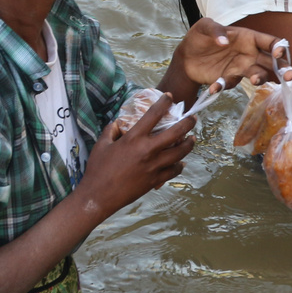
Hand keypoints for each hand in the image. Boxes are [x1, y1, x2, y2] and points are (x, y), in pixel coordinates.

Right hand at [76, 95, 195, 216]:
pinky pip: (173, 171)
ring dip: (188, 144)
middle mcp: (147, 150)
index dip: (163, 103)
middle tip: (193, 118)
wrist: (99, 196)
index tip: (169, 97)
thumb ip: (112, 130)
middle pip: (175, 133)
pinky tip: (181, 162)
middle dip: (187, 123)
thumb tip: (118, 123)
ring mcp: (153, 167)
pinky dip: (179, 166)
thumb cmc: (98, 169)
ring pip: (179, 153)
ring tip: (192, 139)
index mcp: (133, 139)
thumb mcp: (101, 144)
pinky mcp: (155, 180)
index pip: (153, 115)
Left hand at [174, 17, 280, 85]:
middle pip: (272, 63)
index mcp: (248, 38)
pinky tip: (214, 87)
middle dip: (284, 69)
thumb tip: (224, 41)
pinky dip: (223, 85)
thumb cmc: (200, 37)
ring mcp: (241, 68)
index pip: (270, 42)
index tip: (278, 53)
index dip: (278, 47)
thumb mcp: (204, 26)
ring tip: (255, 81)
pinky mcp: (229, 79)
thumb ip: (215, 30)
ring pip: (258, 75)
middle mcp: (250, 54)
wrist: (186, 56)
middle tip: (289, 77)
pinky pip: (231, 84)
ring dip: (259, 78)